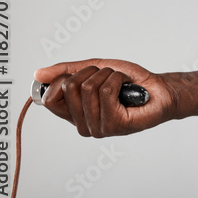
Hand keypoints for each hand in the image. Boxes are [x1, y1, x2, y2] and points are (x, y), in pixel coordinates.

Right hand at [33, 58, 178, 137]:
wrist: (159, 89)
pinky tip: (128, 90)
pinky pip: (107, 91)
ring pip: (89, 87)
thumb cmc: (129, 81)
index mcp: (74, 114)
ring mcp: (97, 128)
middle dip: (92, 72)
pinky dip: (119, 79)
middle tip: (109, 78)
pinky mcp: (114, 125)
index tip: (83, 74)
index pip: (48, 99)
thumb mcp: (95, 69)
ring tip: (120, 83)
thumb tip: (38, 74)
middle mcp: (82, 125)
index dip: (64, 79)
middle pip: (69, 87)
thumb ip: (67, 71)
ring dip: (108, 74)